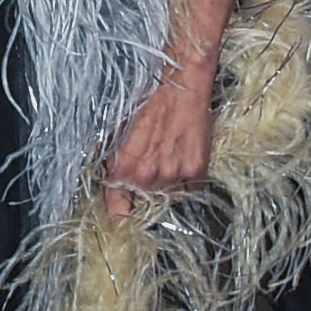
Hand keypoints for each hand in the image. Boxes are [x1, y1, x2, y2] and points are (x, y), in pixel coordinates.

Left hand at [102, 66, 213, 220]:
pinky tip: (183, 155)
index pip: (117, 213)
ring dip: (168, 185)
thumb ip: (116, 165)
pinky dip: (187, 179)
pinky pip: (190, 188)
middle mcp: (148, 176)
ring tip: (168, 156)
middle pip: (146, 205)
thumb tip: (113, 190)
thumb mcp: (119, 131)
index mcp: (124, 169)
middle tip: (152, 168)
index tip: (121, 226)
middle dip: (146, 194)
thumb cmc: (148, 102)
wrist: (180, 84)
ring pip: (169, 196)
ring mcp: (174, 175)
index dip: (119, 219)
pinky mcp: (197, 171)